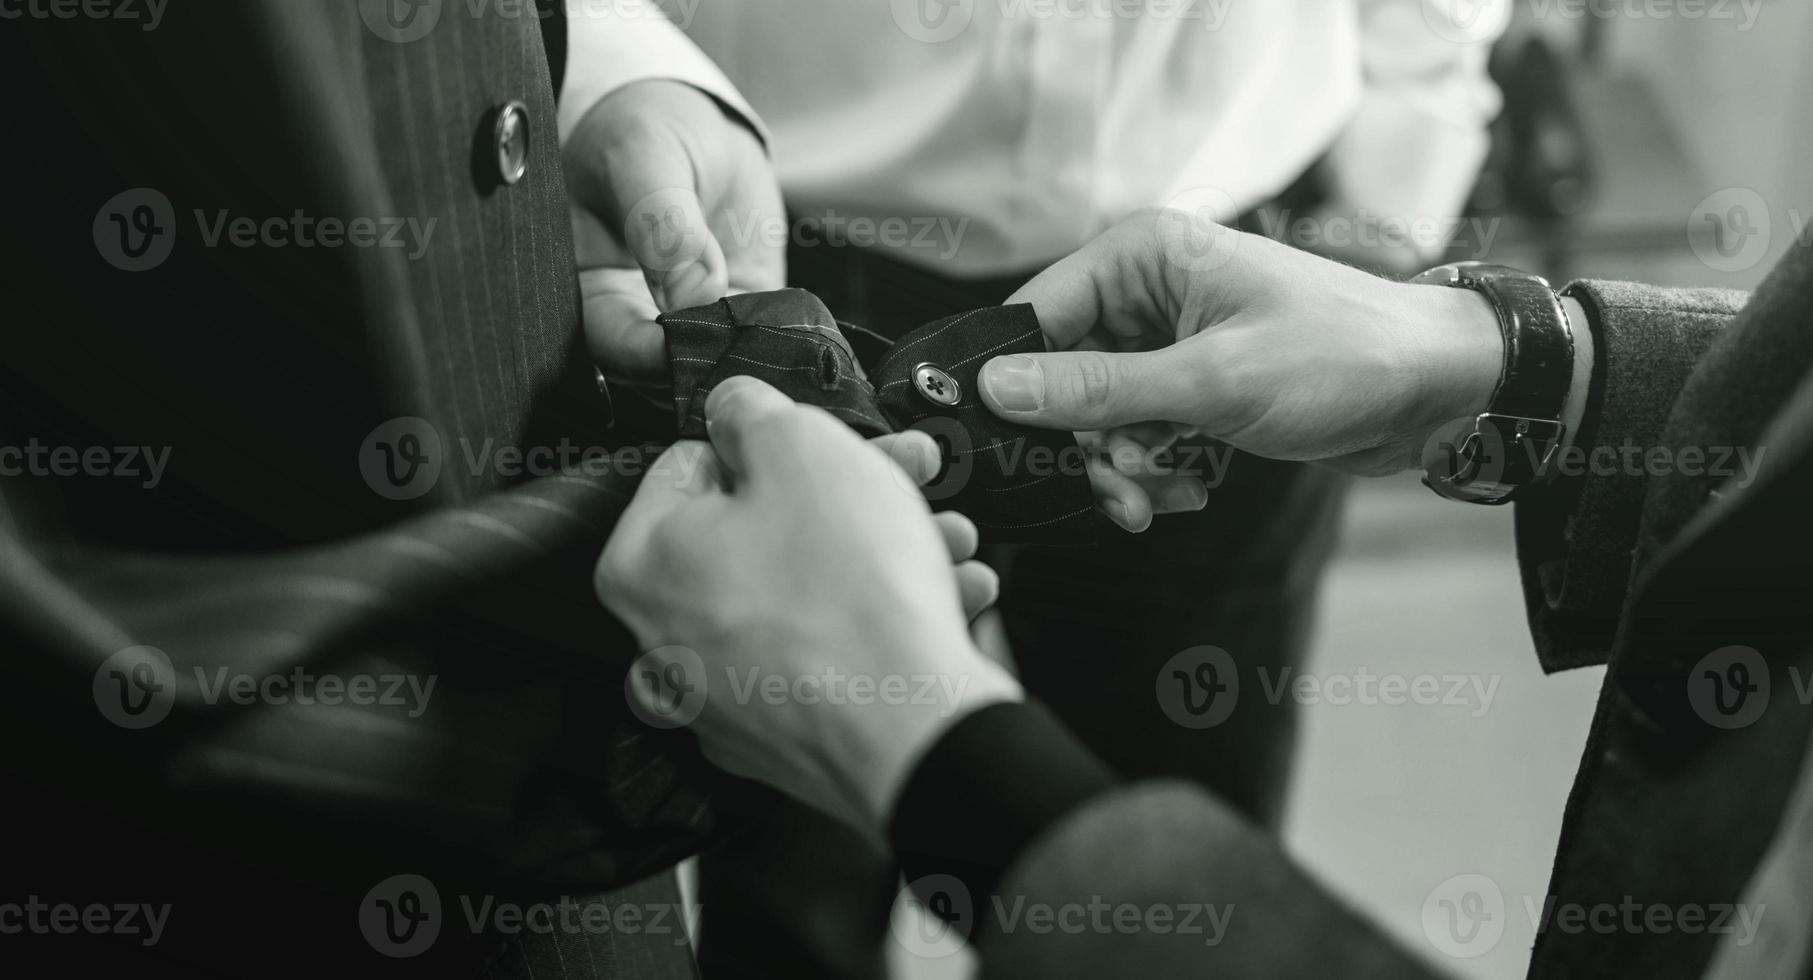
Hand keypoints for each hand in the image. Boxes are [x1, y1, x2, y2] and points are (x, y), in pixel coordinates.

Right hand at [566, 80, 785, 384]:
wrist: (702, 124)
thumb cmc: (649, 127)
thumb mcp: (645, 155)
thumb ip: (662, 222)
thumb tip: (690, 295)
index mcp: (588, 282)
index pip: (609, 338)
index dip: (642, 351)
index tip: (679, 346)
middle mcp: (634, 314)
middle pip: (661, 370)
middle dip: (700, 368)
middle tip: (736, 350)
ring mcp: (690, 320)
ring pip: (713, 366)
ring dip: (743, 362)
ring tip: (769, 344)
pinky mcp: (738, 316)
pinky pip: (757, 344)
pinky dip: (776, 345)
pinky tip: (791, 336)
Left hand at [596, 378, 1021, 837]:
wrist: (914, 732)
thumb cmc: (852, 597)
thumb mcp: (803, 446)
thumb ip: (754, 410)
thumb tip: (734, 406)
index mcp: (642, 563)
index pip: (692, 464)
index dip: (773, 443)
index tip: (826, 445)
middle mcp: (665, 639)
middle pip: (758, 530)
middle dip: (846, 497)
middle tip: (906, 479)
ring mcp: (722, 697)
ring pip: (802, 592)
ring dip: (879, 552)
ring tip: (945, 539)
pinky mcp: (781, 735)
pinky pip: (824, 654)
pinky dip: (878, 619)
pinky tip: (943, 595)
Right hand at [978, 209, 1505, 475]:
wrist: (1438, 390)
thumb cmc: (1343, 357)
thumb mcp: (1212, 380)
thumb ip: (1099, 389)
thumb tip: (997, 388)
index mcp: (1144, 256)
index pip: (1034, 315)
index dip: (1015, 384)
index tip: (1009, 448)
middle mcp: (1148, 290)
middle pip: (1060, 375)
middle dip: (1082, 442)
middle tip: (1113, 492)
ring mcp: (1170, 340)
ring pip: (1097, 416)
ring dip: (1119, 466)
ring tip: (1157, 497)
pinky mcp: (1193, 385)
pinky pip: (1137, 434)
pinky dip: (1151, 470)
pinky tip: (1186, 490)